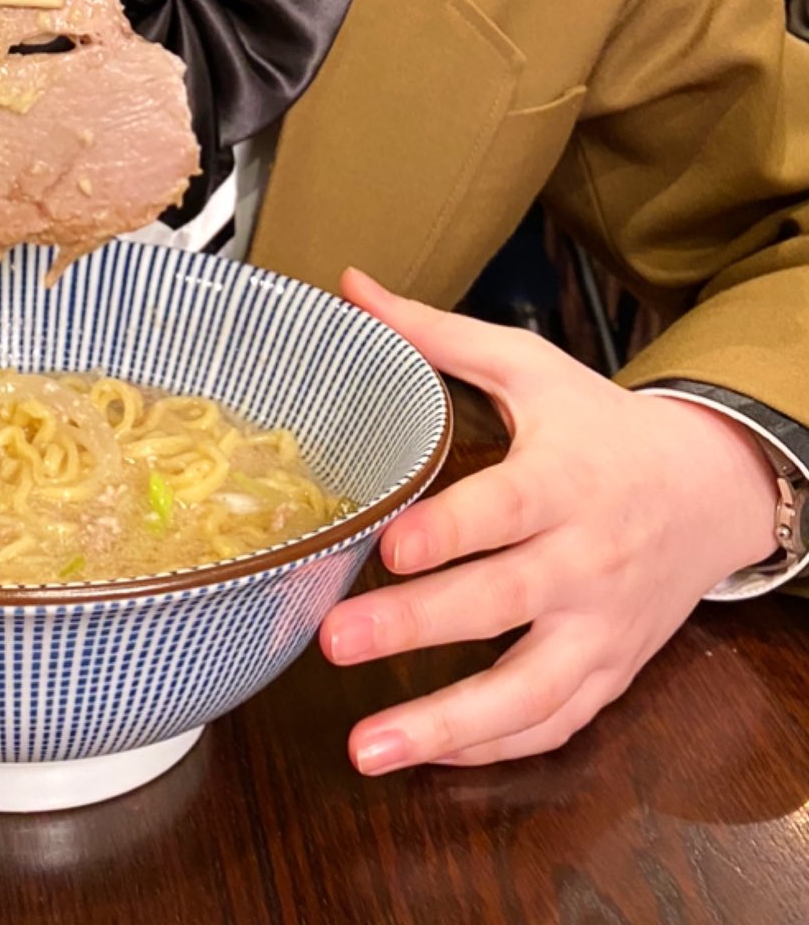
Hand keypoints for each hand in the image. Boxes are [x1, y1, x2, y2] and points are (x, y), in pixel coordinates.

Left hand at [318, 268, 779, 772]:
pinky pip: (553, 724)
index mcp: (564, 480)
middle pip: (504, 603)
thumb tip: (350, 287)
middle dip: (418, 629)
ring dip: (447, 726)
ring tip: (367, 750)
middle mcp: (586, 561)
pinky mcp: (609, 674)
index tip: (388, 547)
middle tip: (335, 641)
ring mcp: (601, 628)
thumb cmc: (598, 425)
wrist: (708, 489)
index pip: (504, 510)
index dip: (449, 532)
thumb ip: (435, 336)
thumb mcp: (528, 366)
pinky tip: (425, 756)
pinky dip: (492, 748)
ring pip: (531, 693)